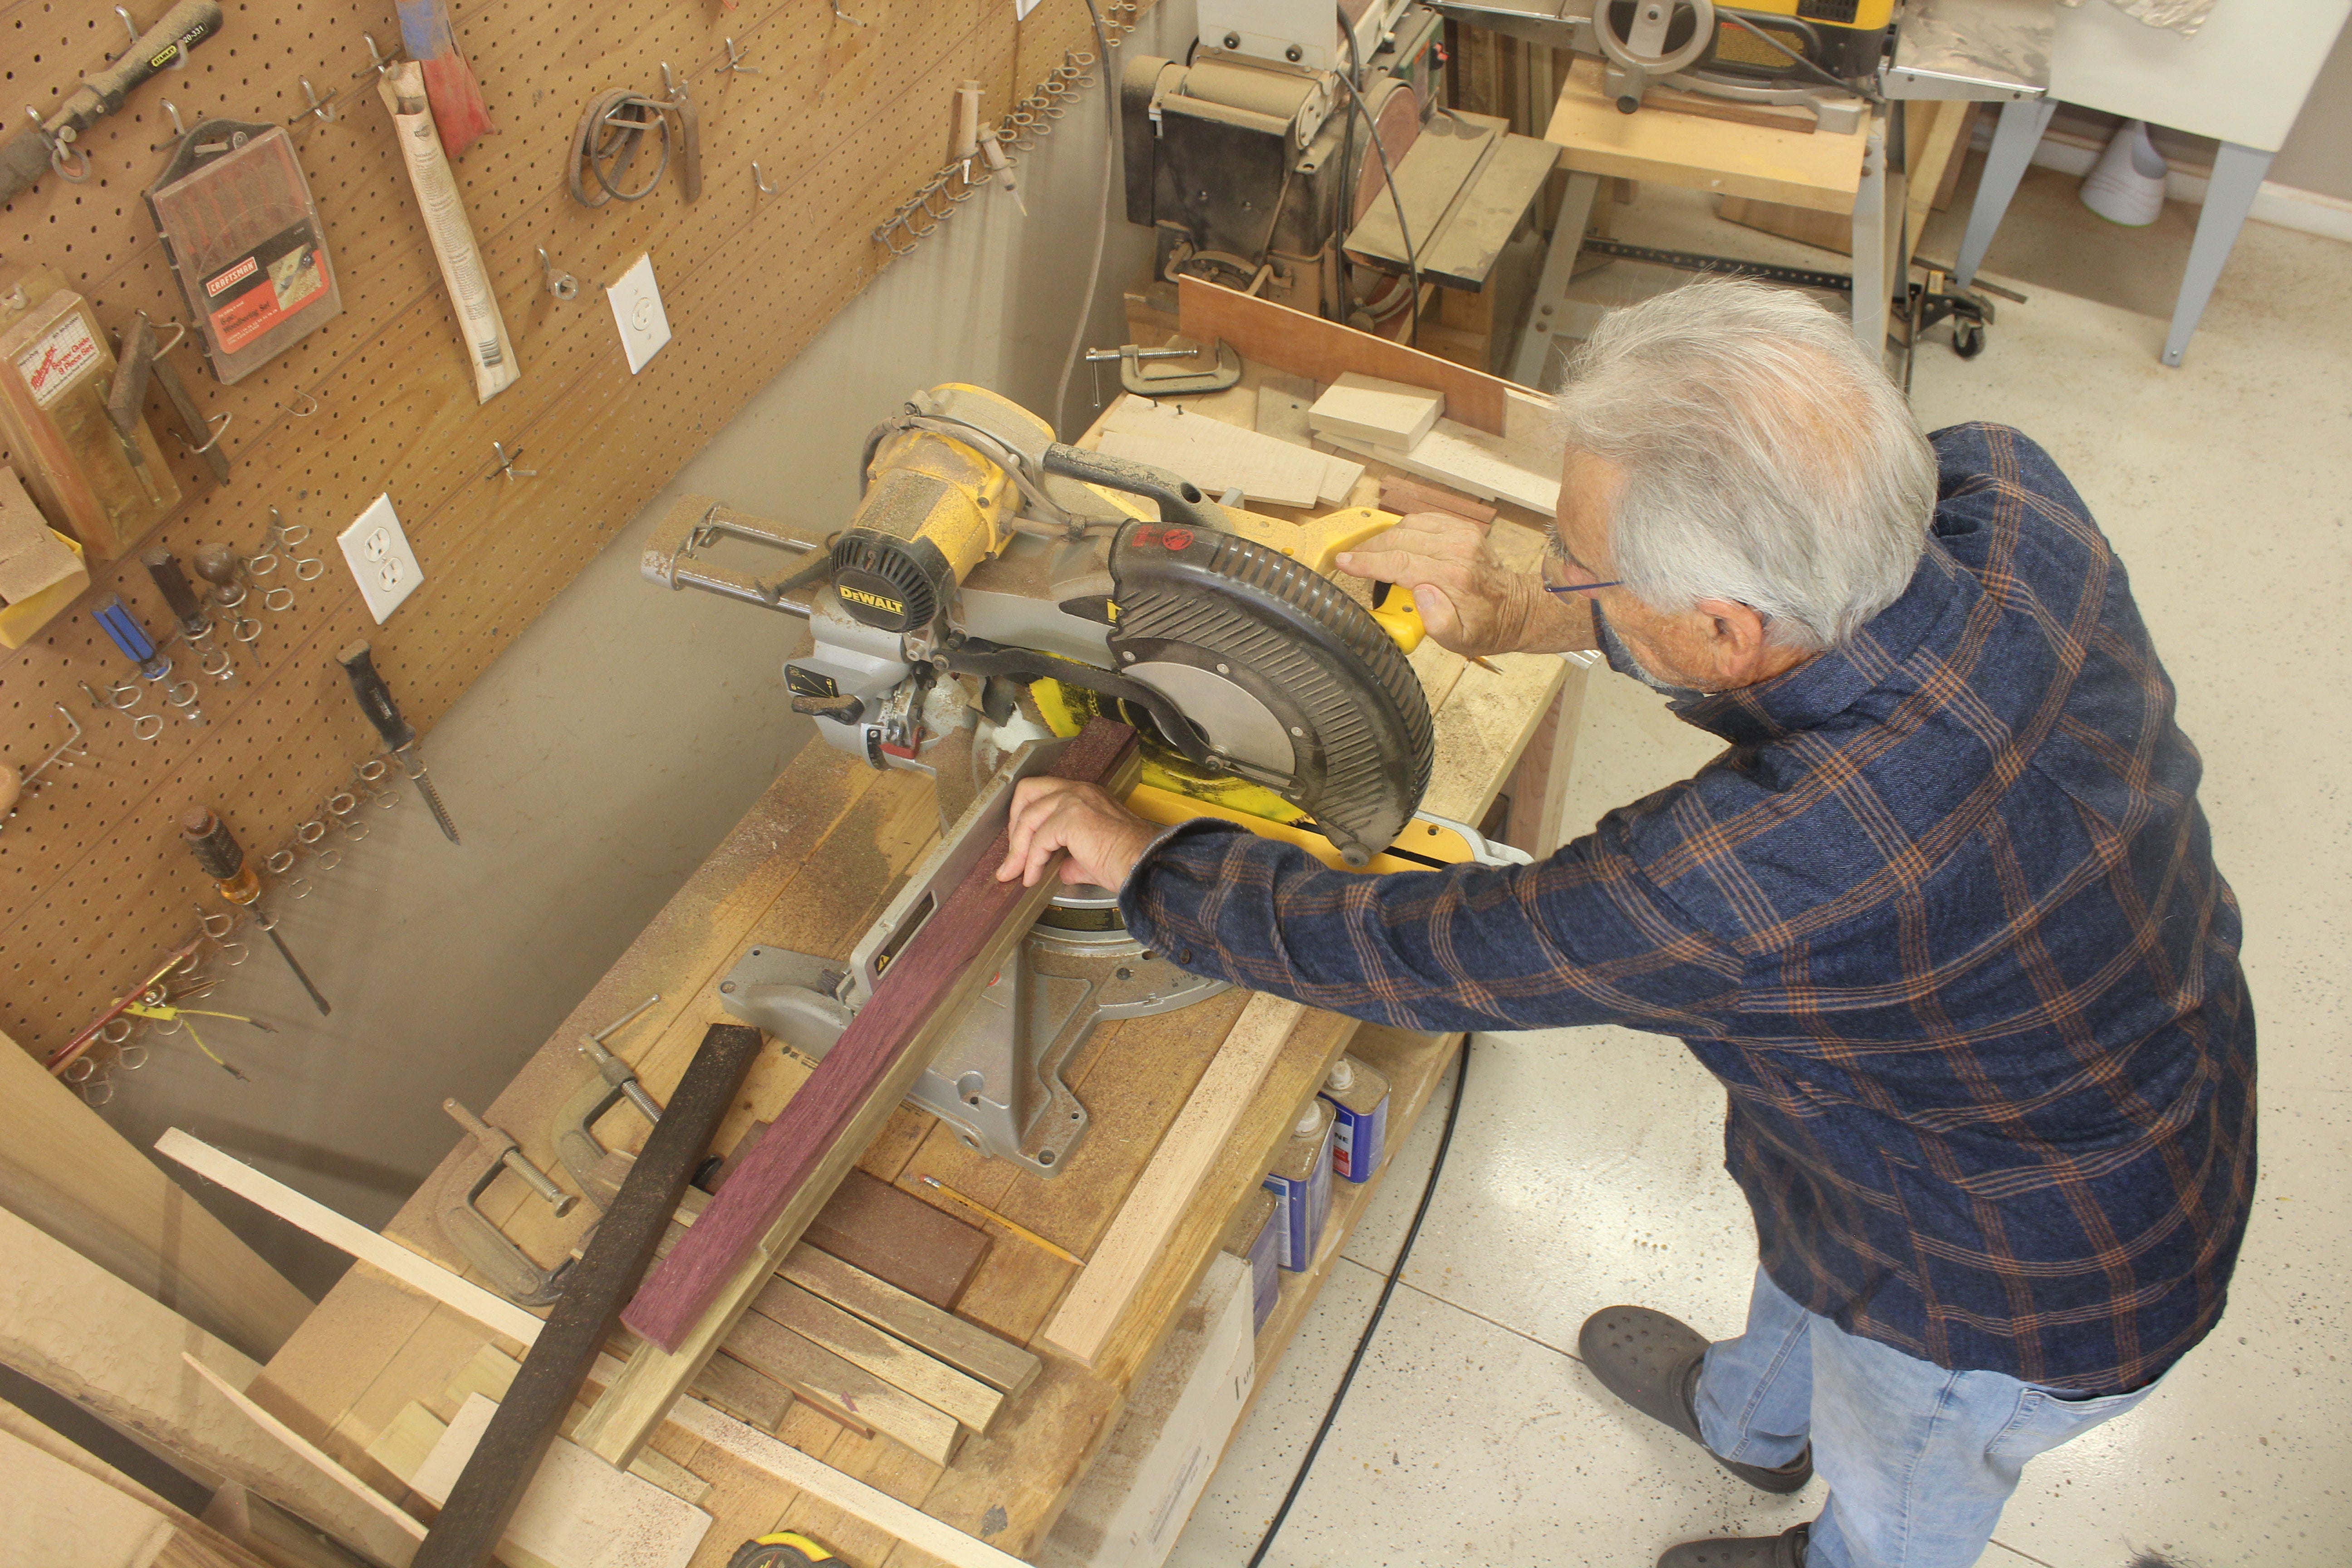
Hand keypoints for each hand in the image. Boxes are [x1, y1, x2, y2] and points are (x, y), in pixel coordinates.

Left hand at [995, 778, 1158, 889]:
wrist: (1143, 865)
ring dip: (1018, 849)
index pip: (1043, 794)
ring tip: (1016, 873)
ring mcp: (1074, 800)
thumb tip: (1060, 870)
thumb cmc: (1128, 862)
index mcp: (1086, 795)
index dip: (1026, 819)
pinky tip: (1033, 878)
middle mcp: (1079, 791)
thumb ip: (1072, 859)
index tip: (1020, 848)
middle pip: (1027, 792)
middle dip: (1014, 823)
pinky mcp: (1070, 818)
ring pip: (1028, 817)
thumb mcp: (1092, 858)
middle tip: (1012, 855)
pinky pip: (1038, 839)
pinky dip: (1031, 861)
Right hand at [1334, 511, 1571, 657]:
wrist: (1515, 609)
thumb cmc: (1485, 627)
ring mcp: (1462, 534)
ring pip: (1409, 524)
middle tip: (1350, 559)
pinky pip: (1424, 519)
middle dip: (1369, 548)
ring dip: (1384, 537)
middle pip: (1400, 539)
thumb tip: (1420, 592)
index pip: (1399, 562)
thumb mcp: (1460, 640)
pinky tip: (1394, 542)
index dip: (1367, 562)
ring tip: (1369, 553)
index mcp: (1454, 576)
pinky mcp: (1463, 528)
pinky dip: (1404, 528)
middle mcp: (1458, 549)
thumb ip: (1438, 621)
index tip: (1343, 562)